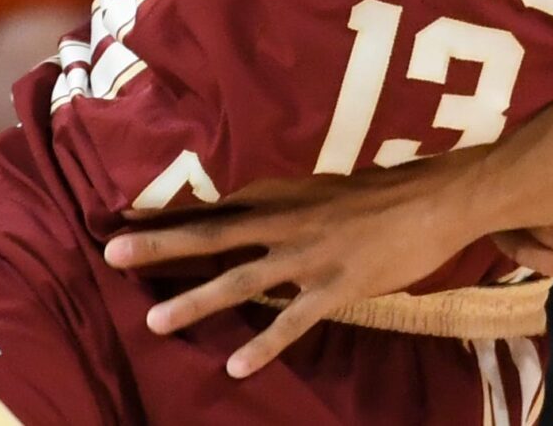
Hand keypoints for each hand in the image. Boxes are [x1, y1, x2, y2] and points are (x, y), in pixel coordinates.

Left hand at [103, 154, 483, 378]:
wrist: (440, 197)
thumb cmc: (387, 191)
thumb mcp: (328, 186)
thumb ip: (289, 201)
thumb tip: (254, 210)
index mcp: (284, 193)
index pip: (216, 202)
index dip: (171, 209)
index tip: (124, 213)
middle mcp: (288, 222)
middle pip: (213, 234)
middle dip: (162, 245)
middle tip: (112, 252)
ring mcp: (310, 255)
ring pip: (242, 279)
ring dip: (196, 301)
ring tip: (155, 321)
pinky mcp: (338, 286)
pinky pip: (294, 321)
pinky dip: (264, 345)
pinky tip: (235, 367)